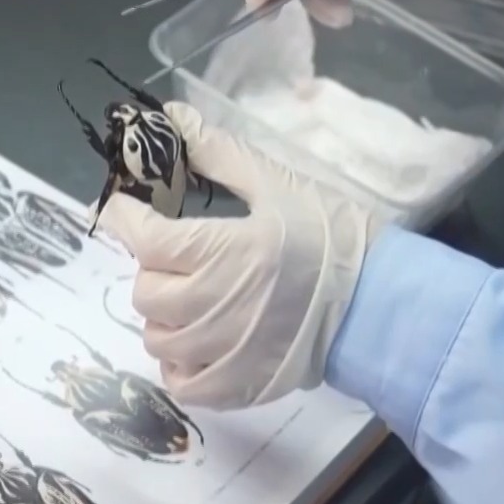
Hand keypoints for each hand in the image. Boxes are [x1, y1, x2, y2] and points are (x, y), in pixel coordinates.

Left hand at [101, 102, 385, 409]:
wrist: (380, 302)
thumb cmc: (332, 237)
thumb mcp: (279, 185)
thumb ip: (220, 155)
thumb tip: (173, 117)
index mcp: (226, 251)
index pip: (146, 239)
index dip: (125, 219)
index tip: (123, 209)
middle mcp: (215, 305)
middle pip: (146, 290)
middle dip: (154, 268)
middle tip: (179, 256)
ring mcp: (223, 351)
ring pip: (156, 336)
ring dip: (164, 315)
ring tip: (192, 299)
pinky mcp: (235, 385)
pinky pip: (179, 381)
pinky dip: (179, 363)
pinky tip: (197, 342)